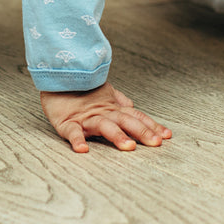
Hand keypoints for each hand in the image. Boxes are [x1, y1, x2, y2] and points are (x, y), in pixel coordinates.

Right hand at [39, 82, 172, 152]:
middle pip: (126, 121)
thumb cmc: (80, 87)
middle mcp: (103, 113)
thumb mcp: (104, 93)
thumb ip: (119, 101)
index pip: (136, 117)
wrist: (57, 74)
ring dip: (117, 136)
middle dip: (142, 132)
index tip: (167, 136)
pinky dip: (77, 140)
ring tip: (128, 147)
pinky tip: (83, 149)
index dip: (152, 125)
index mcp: (113, 108)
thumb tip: (132, 106)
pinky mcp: (67, 122)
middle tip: (156, 143)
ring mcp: (86, 118)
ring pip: (104, 126)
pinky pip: (72, 132)